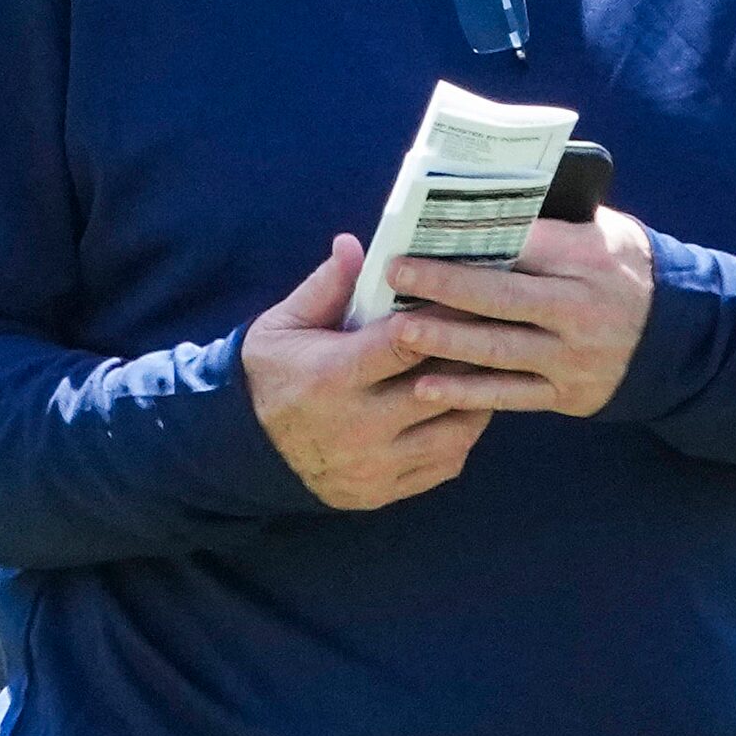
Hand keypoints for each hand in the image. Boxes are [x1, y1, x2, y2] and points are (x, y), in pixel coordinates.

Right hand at [241, 234, 490, 509]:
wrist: (243, 448)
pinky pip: (445, 464)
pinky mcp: (383, 492)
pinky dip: (461, 435)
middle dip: (470, 356)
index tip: (464, 294)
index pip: (407, 342)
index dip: (443, 316)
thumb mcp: (284, 324)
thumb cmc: (271, 373)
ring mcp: (373, 466)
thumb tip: (354, 243)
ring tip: (484, 368)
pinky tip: (462, 407)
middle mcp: (357, 427)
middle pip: (441, 387)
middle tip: (493, 329)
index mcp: (332, 376)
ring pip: (455, 431)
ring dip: (476, 398)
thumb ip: (326, 286)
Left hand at [388, 207, 655, 416]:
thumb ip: (555, 223)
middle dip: (445, 287)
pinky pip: (509, 395)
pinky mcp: (567, 394)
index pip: (524, 245)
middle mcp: (580, 309)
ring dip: (445, 341)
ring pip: (499, 349)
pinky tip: (426, 386)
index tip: (427, 233)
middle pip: (502, 297)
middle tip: (397, 276)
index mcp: (588, 259)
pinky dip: (467, 393)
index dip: (473, 240)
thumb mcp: (606, 231)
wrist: (680, 338)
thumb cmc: (626, 270)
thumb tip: (489, 207)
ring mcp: (573, 356)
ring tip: (399, 332)